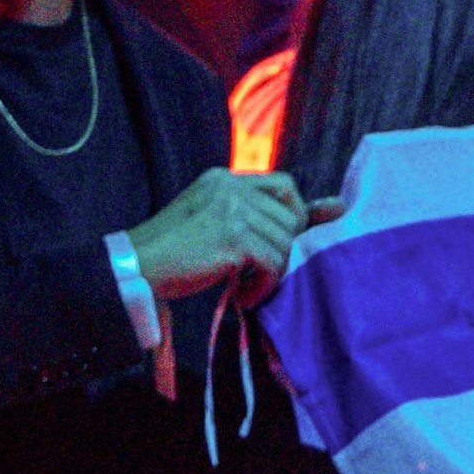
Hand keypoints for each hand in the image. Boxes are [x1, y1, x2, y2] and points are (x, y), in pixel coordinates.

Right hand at [126, 170, 327, 306]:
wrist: (134, 269)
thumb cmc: (174, 252)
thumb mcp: (219, 224)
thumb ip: (268, 214)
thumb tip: (340, 206)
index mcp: (224, 178)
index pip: (284, 185)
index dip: (294, 215)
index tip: (287, 242)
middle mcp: (230, 187)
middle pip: (291, 217)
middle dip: (283, 250)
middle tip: (256, 272)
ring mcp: (231, 209)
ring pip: (286, 242)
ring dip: (272, 272)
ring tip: (245, 286)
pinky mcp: (233, 236)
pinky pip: (274, 263)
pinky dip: (263, 285)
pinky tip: (241, 294)